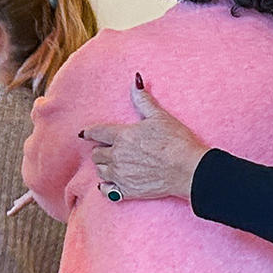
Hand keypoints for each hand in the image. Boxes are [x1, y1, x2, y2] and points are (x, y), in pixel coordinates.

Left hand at [79, 76, 205, 203]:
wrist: (187, 169)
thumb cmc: (176, 141)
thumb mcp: (160, 116)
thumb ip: (143, 100)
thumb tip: (135, 81)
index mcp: (122, 136)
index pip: (96, 132)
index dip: (89, 132)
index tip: (85, 133)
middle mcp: (117, 156)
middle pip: (96, 153)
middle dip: (100, 150)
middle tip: (109, 149)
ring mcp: (120, 175)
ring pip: (99, 171)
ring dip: (103, 166)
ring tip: (112, 164)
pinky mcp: (127, 191)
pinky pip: (106, 190)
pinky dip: (105, 187)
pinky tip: (110, 183)